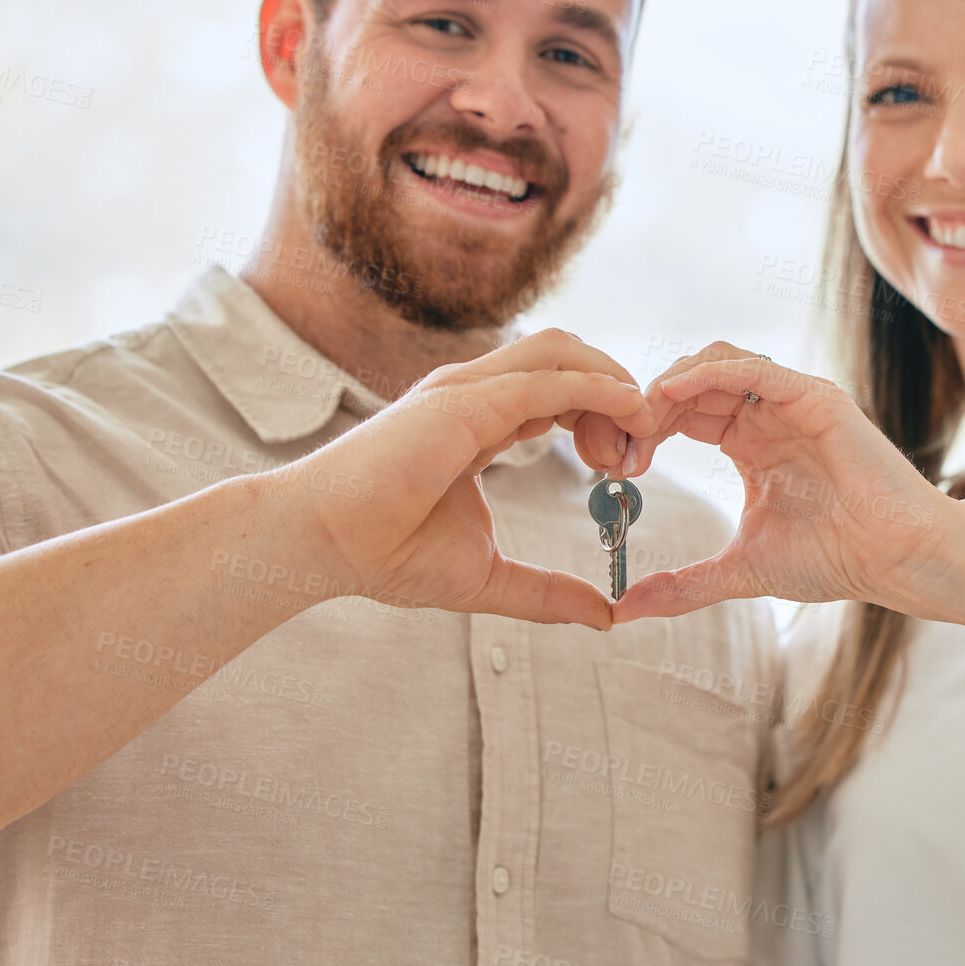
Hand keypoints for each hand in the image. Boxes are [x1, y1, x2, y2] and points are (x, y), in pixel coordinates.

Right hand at [274, 329, 655, 629]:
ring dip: (612, 381)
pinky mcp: (462, 401)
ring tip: (641, 428)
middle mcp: (475, 394)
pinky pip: (546, 378)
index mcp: (480, 421)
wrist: (322, 545)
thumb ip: (547, 591)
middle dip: (616, 392)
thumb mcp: (489, 577)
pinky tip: (629, 411)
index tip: (628, 464)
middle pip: (568, 359)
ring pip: (561, 351)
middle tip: (642, 448)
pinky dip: (595, 387)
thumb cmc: (384, 554)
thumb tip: (603, 614)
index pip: (559, 394)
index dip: (604, 418)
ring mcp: (466, 390)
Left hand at [611, 343, 956, 622]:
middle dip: (647, 407)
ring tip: (643, 418)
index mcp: (750, 443)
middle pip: (691, 382)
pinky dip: (708, 372)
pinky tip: (674, 393)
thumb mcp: (741, 570)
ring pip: (717, 361)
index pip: (682, 413)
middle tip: (619, 443)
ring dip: (671, 383)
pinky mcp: (815, 398)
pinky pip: (754, 368)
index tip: (615, 466)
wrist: (896, 560)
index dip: (644, 430)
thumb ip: (684, 585)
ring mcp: (791, 401)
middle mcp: (768, 414)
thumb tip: (624, 609)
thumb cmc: (836, 560)